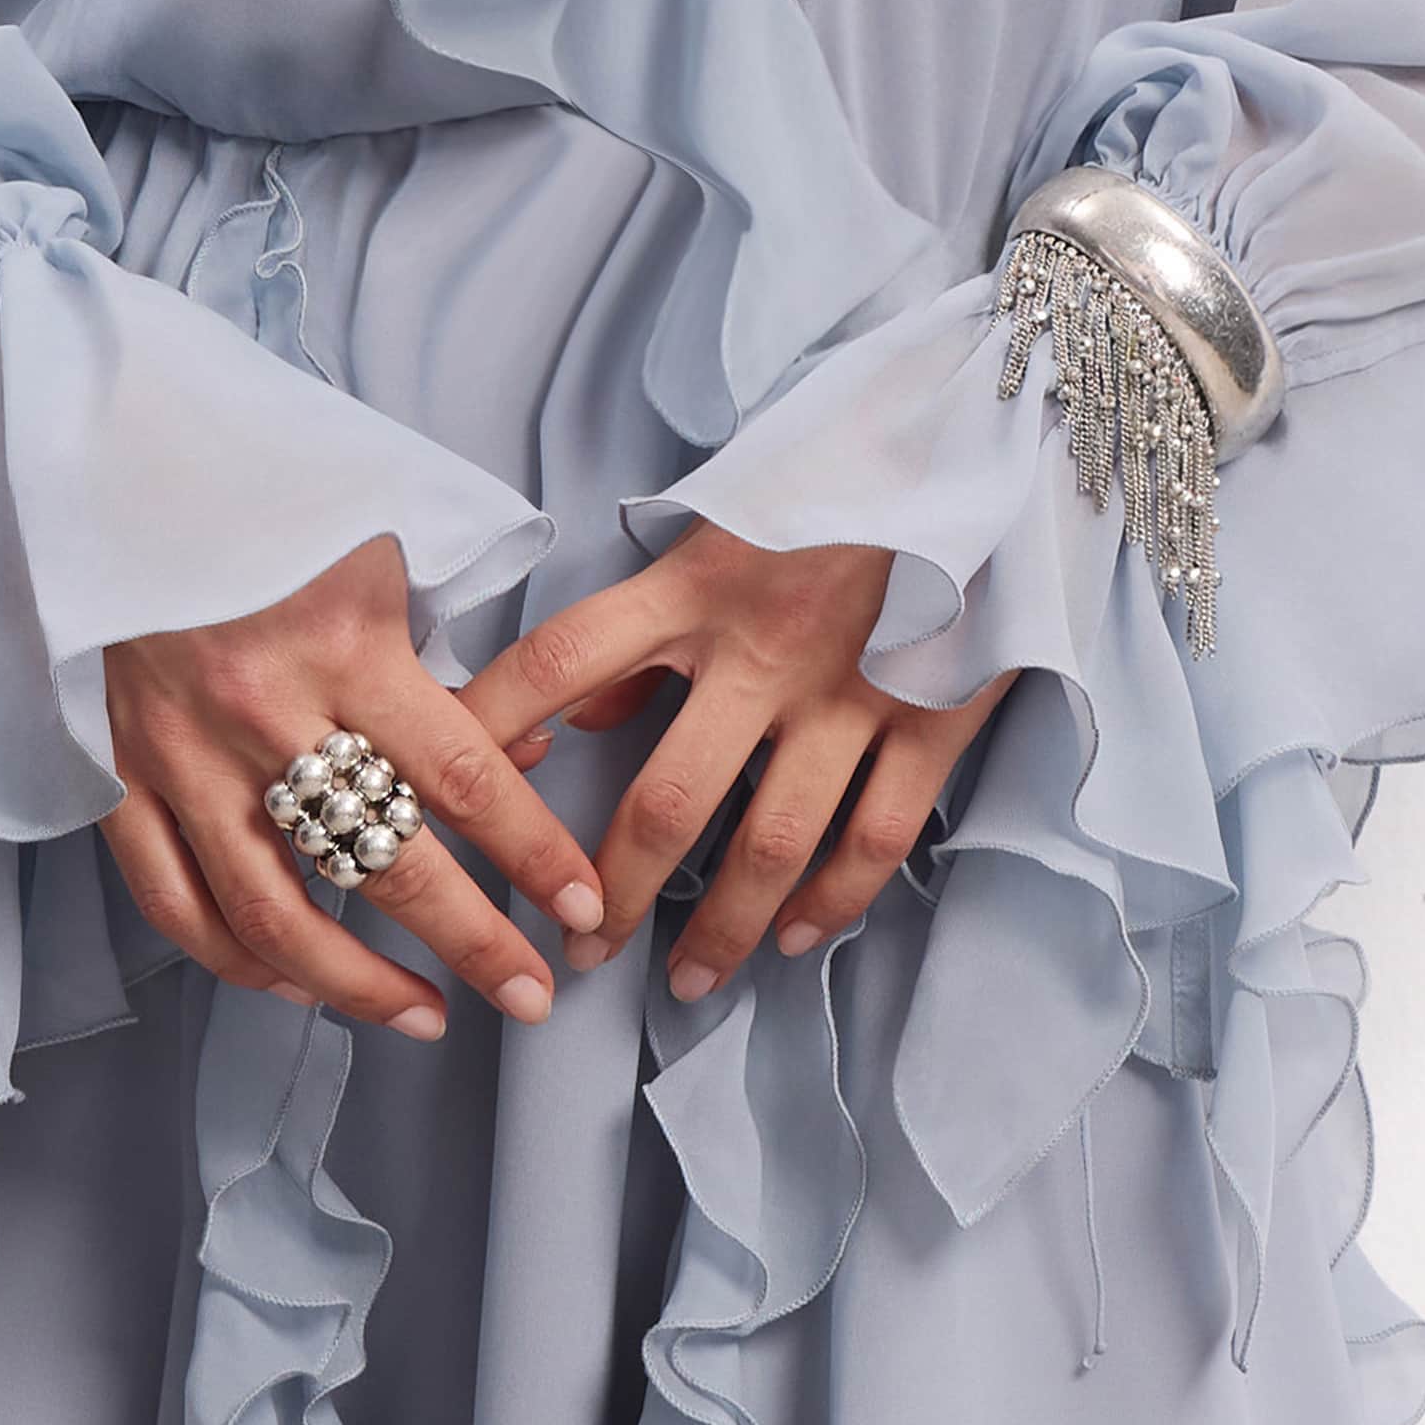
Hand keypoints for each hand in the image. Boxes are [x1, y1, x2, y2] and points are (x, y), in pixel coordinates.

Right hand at [99, 535, 605, 1040]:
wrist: (113, 473)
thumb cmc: (265, 506)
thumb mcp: (378, 553)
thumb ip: (447, 659)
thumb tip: (522, 753)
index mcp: (341, 643)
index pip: (461, 778)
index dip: (532, 855)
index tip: (579, 907)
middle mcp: (263, 710)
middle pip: (386, 862)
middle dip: (474, 945)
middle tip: (528, 994)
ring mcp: (182, 754)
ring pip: (274, 913)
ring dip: (359, 986)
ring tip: (424, 1017)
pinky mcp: (120, 774)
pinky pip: (177, 903)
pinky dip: (239, 960)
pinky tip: (295, 986)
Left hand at [458, 523, 1018, 1001]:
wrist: (983, 443)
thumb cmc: (836, 484)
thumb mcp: (725, 524)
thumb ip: (648, 618)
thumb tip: (575, 712)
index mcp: (696, 584)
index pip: (561, 658)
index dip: (490, 727)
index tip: (441, 796)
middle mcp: (766, 646)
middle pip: (666, 799)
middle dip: (612, 892)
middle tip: (578, 951)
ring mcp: (854, 689)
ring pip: (772, 842)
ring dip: (720, 928)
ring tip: (685, 981)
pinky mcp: (936, 715)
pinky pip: (877, 834)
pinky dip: (833, 899)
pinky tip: (794, 937)